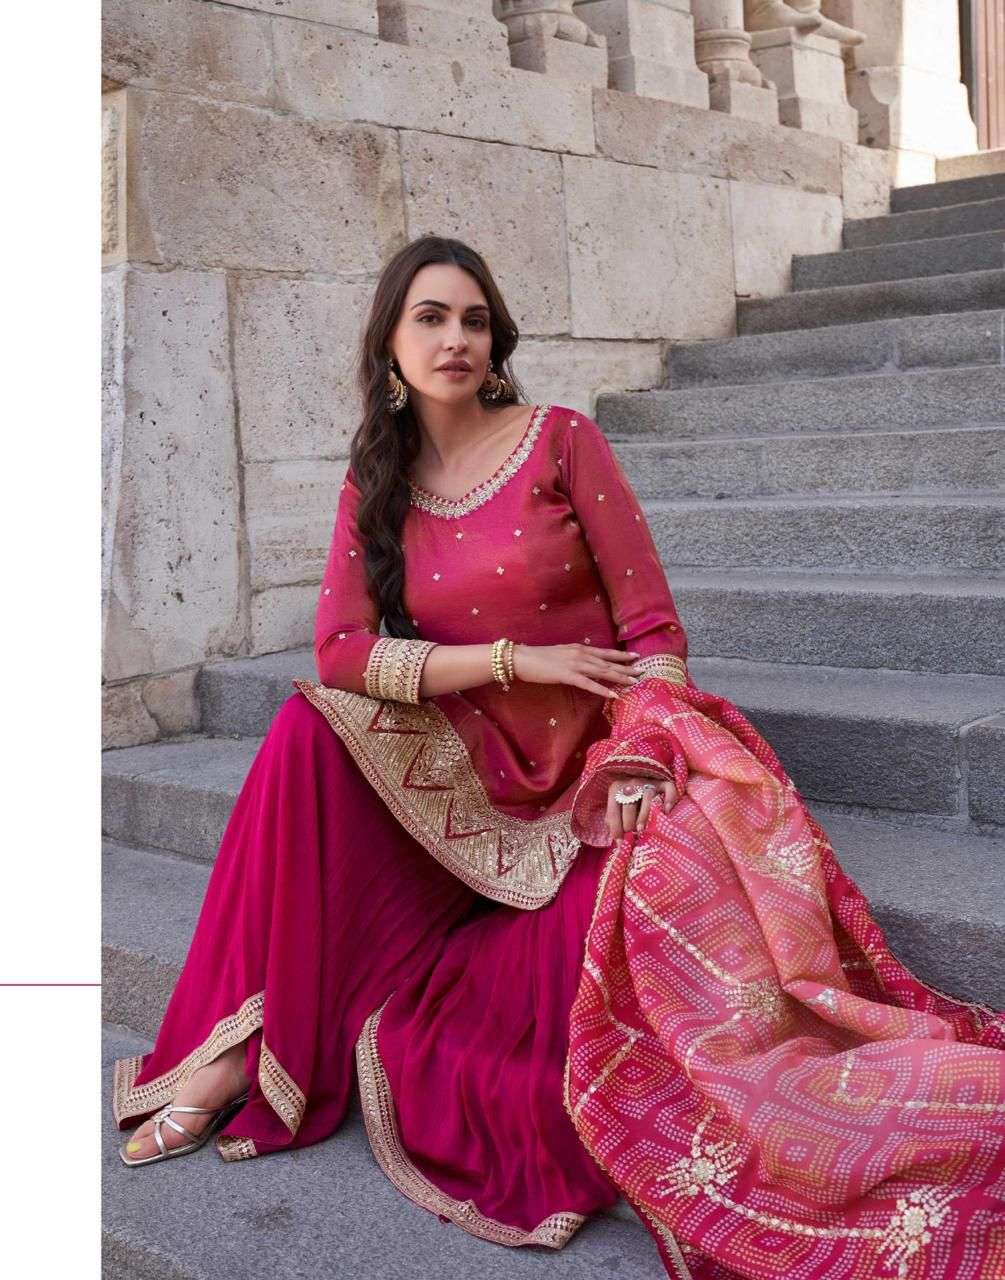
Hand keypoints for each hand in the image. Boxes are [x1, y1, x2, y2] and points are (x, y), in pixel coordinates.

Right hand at [510, 643, 643, 699]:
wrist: (521, 658)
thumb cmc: (538, 658)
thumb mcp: (560, 654)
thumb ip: (574, 658)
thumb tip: (584, 664)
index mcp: (579, 648)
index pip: (605, 652)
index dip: (621, 655)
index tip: (636, 656)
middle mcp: (580, 654)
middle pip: (608, 662)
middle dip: (626, 667)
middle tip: (643, 671)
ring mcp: (575, 664)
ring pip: (603, 671)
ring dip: (620, 677)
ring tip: (634, 681)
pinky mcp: (567, 675)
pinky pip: (588, 684)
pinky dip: (602, 689)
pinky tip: (613, 694)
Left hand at [605, 775, 677, 840]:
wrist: (642, 773)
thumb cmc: (627, 796)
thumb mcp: (616, 804)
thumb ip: (613, 818)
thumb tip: (617, 838)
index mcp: (616, 789)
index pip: (613, 810)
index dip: (616, 828)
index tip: (620, 843)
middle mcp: (631, 783)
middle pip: (629, 805)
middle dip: (628, 822)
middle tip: (632, 835)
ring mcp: (648, 781)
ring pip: (646, 798)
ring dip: (643, 814)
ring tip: (642, 829)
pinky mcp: (663, 782)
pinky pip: (668, 789)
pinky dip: (669, 799)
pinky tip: (666, 812)